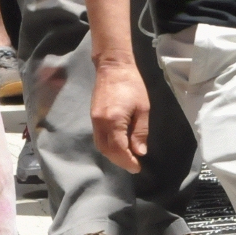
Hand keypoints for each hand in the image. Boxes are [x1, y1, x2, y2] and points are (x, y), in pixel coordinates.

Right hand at [88, 56, 151, 172]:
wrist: (113, 67)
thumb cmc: (132, 85)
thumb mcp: (143, 109)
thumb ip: (140, 132)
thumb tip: (140, 152)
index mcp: (113, 121)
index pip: (118, 149)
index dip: (128, 161)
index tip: (137, 167)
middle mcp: (100, 123)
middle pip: (107, 150)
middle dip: (120, 161)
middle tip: (134, 165)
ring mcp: (94, 120)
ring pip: (100, 146)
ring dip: (113, 156)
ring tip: (127, 159)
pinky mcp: (93, 116)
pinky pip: (98, 138)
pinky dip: (107, 147)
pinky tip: (118, 147)